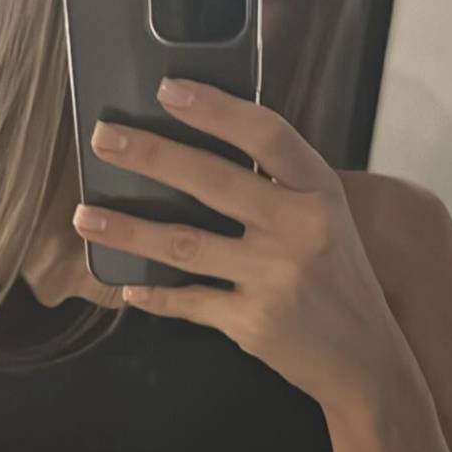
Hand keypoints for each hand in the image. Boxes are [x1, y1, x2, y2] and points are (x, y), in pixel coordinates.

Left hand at [73, 78, 409, 415]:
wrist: (364, 360)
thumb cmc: (336, 279)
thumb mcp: (327, 219)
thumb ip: (279, 186)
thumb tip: (201, 146)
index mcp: (320, 192)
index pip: (267, 135)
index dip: (216, 109)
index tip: (169, 90)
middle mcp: (299, 229)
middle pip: (214, 181)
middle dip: (151, 156)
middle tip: (104, 139)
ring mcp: (274, 278)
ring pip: (184, 244)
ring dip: (128, 230)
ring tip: (86, 216)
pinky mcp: (252, 322)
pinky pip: (188, 301)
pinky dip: (154, 294)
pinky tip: (126, 285)